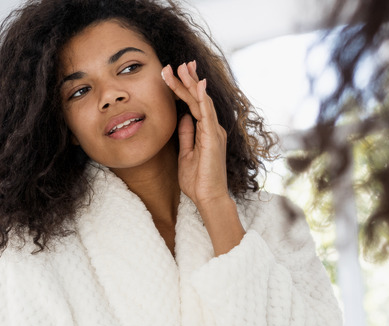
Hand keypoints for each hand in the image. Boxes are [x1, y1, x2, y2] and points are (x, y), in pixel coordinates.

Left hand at [161, 61, 229, 210]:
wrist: (208, 198)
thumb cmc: (197, 180)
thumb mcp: (186, 153)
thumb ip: (186, 135)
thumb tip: (182, 117)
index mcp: (206, 131)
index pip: (194, 104)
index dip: (184, 88)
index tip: (174, 73)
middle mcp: (213, 128)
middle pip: (198, 98)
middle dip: (187, 80)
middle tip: (176, 63)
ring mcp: (215, 132)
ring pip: (202, 102)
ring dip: (191, 84)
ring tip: (182, 67)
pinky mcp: (213, 138)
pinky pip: (207, 114)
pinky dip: (202, 99)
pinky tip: (198, 85)